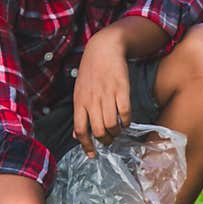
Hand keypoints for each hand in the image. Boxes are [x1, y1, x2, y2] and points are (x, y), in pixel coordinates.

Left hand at [73, 29, 131, 157]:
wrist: (104, 49)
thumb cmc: (91, 73)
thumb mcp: (79, 93)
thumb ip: (80, 115)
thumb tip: (77, 136)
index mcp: (80, 102)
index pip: (80, 130)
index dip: (86, 145)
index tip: (92, 155)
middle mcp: (92, 100)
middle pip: (98, 131)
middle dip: (104, 140)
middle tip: (108, 140)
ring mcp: (107, 95)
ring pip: (111, 124)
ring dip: (116, 132)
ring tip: (117, 130)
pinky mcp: (121, 89)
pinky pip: (125, 113)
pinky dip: (126, 122)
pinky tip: (125, 121)